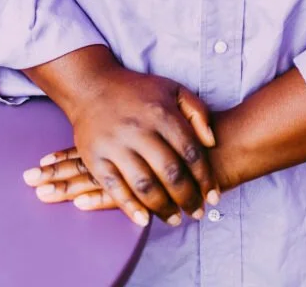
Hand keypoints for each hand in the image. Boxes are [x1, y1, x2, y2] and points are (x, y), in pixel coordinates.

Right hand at [22, 67, 220, 227]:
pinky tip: (145, 220)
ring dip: (163, 208)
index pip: (190, 152)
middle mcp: (139, 130)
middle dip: (188, 198)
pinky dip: (131, 208)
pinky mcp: (95, 158)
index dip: (205, 178)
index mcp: (161, 113)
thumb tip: (212, 143)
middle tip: (196, 212)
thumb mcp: (173, 90)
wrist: (92, 86)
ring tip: (175, 219)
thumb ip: (198, 112)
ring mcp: (115, 145)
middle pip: (170, 172)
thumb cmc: (137, 91)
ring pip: (144, 185)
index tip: (213, 196)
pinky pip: (115, 189)